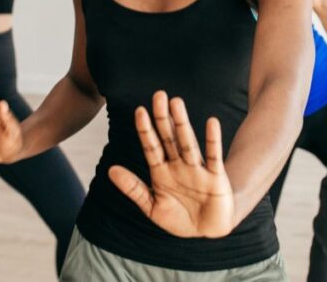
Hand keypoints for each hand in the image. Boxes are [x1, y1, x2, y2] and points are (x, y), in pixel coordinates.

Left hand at [109, 91, 233, 237]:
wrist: (206, 231)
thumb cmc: (178, 218)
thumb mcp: (152, 206)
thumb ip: (133, 188)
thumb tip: (110, 170)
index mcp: (161, 171)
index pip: (151, 146)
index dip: (145, 129)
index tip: (139, 110)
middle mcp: (179, 165)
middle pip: (169, 138)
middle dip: (163, 118)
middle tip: (158, 94)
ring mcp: (197, 169)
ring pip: (187, 142)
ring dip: (182, 123)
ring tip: (177, 103)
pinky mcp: (216, 178)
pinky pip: (214, 157)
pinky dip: (213, 140)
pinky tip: (211, 122)